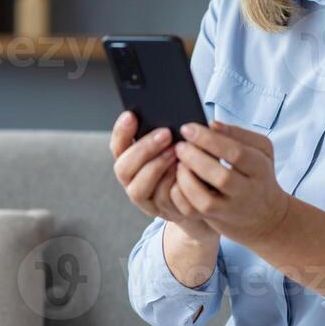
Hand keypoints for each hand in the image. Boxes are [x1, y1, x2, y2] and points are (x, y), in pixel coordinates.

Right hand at [109, 111, 217, 246]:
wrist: (206, 194)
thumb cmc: (187, 161)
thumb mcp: (175, 144)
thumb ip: (166, 134)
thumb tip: (167, 114)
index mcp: (130, 160)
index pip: (118, 146)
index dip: (121, 132)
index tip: (132, 115)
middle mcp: (132, 181)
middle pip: (123, 168)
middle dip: (143, 149)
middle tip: (165, 134)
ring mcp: (146, 199)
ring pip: (137, 188)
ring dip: (156, 167)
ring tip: (176, 152)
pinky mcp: (162, 212)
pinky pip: (161, 200)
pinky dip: (171, 184)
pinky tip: (183, 170)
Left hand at [171, 120, 291, 247]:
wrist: (266, 216)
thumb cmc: (259, 175)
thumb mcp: (261, 150)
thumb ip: (238, 134)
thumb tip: (212, 125)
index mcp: (259, 168)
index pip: (236, 153)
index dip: (209, 139)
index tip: (187, 128)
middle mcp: (247, 191)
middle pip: (221, 177)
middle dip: (195, 158)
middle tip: (179, 146)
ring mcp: (230, 209)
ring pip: (205, 200)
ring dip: (186, 179)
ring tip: (178, 163)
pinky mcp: (215, 220)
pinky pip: (193, 212)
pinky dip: (180, 195)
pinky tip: (177, 180)